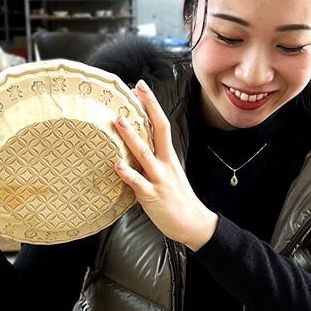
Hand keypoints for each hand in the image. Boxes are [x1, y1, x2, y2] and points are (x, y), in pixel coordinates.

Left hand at [114, 80, 217, 250]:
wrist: (193, 223)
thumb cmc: (177, 199)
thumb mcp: (168, 173)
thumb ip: (153, 159)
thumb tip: (134, 146)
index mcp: (169, 156)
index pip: (161, 124)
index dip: (152, 105)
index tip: (141, 87)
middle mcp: (165, 163)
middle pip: (158, 130)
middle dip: (147, 108)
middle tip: (134, 90)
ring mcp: (159, 178)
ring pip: (144, 153)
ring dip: (131, 136)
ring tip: (119, 120)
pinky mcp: (151, 195)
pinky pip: (137, 182)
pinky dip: (127, 172)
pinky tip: (116, 164)